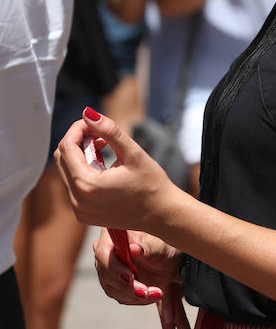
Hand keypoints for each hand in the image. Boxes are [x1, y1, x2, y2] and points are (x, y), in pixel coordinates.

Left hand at [54, 111, 175, 233]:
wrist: (160, 214)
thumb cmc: (151, 185)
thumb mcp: (133, 153)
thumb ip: (109, 131)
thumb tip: (88, 113)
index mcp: (87, 185)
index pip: (67, 148)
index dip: (77, 129)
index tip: (92, 122)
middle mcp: (77, 201)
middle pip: (62, 159)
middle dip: (77, 140)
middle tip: (99, 133)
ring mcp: (79, 210)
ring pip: (66, 172)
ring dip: (79, 154)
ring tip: (103, 146)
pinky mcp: (83, 214)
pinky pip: (73, 185)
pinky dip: (82, 170)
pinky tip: (102, 164)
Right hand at [93, 227, 190, 328]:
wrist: (169, 263)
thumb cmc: (164, 248)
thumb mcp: (160, 247)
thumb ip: (147, 247)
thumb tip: (134, 248)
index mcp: (114, 233)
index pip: (103, 251)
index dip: (114, 267)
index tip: (131, 278)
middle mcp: (106, 250)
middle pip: (106, 273)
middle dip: (127, 287)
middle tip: (146, 292)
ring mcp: (107, 268)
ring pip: (112, 288)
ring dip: (134, 295)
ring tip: (156, 293)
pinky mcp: (112, 283)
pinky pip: (119, 296)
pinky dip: (135, 299)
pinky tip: (151, 295)